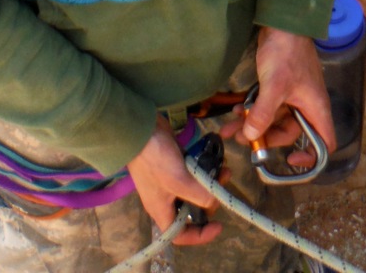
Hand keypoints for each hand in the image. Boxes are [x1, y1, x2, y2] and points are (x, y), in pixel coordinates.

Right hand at [124, 117, 220, 246]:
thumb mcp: (179, 181)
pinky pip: (194, 173)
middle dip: (210, 202)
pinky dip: (205, 170)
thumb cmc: (156, 160)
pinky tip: (216, 159)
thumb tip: (214, 202)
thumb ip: (199, 195)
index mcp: (162, 210)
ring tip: (224, 170)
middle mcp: (167, 198)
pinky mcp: (176, 164)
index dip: (200, 236)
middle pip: (192, 211)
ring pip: (195, 190)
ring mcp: (171, 180)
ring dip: (210, 183)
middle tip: (221, 186)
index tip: (218, 225)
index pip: (180, 235)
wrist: (142, 130)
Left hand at [221, 27, 335, 169]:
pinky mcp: (280, 87)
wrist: (282, 22)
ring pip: (274, 120)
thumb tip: (251, 137)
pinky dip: (253, 111)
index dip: (311, 158)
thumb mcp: (274, 86)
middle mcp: (306, 105)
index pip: (324, 144)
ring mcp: (292, 96)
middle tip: (244, 140)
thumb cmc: (287, 52)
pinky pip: (267, 107)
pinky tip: (237, 112)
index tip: (290, 161)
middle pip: (290, 134)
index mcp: (315, 108)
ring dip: (254, 125)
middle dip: (267, 139)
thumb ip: (263, 114)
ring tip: (232, 129)